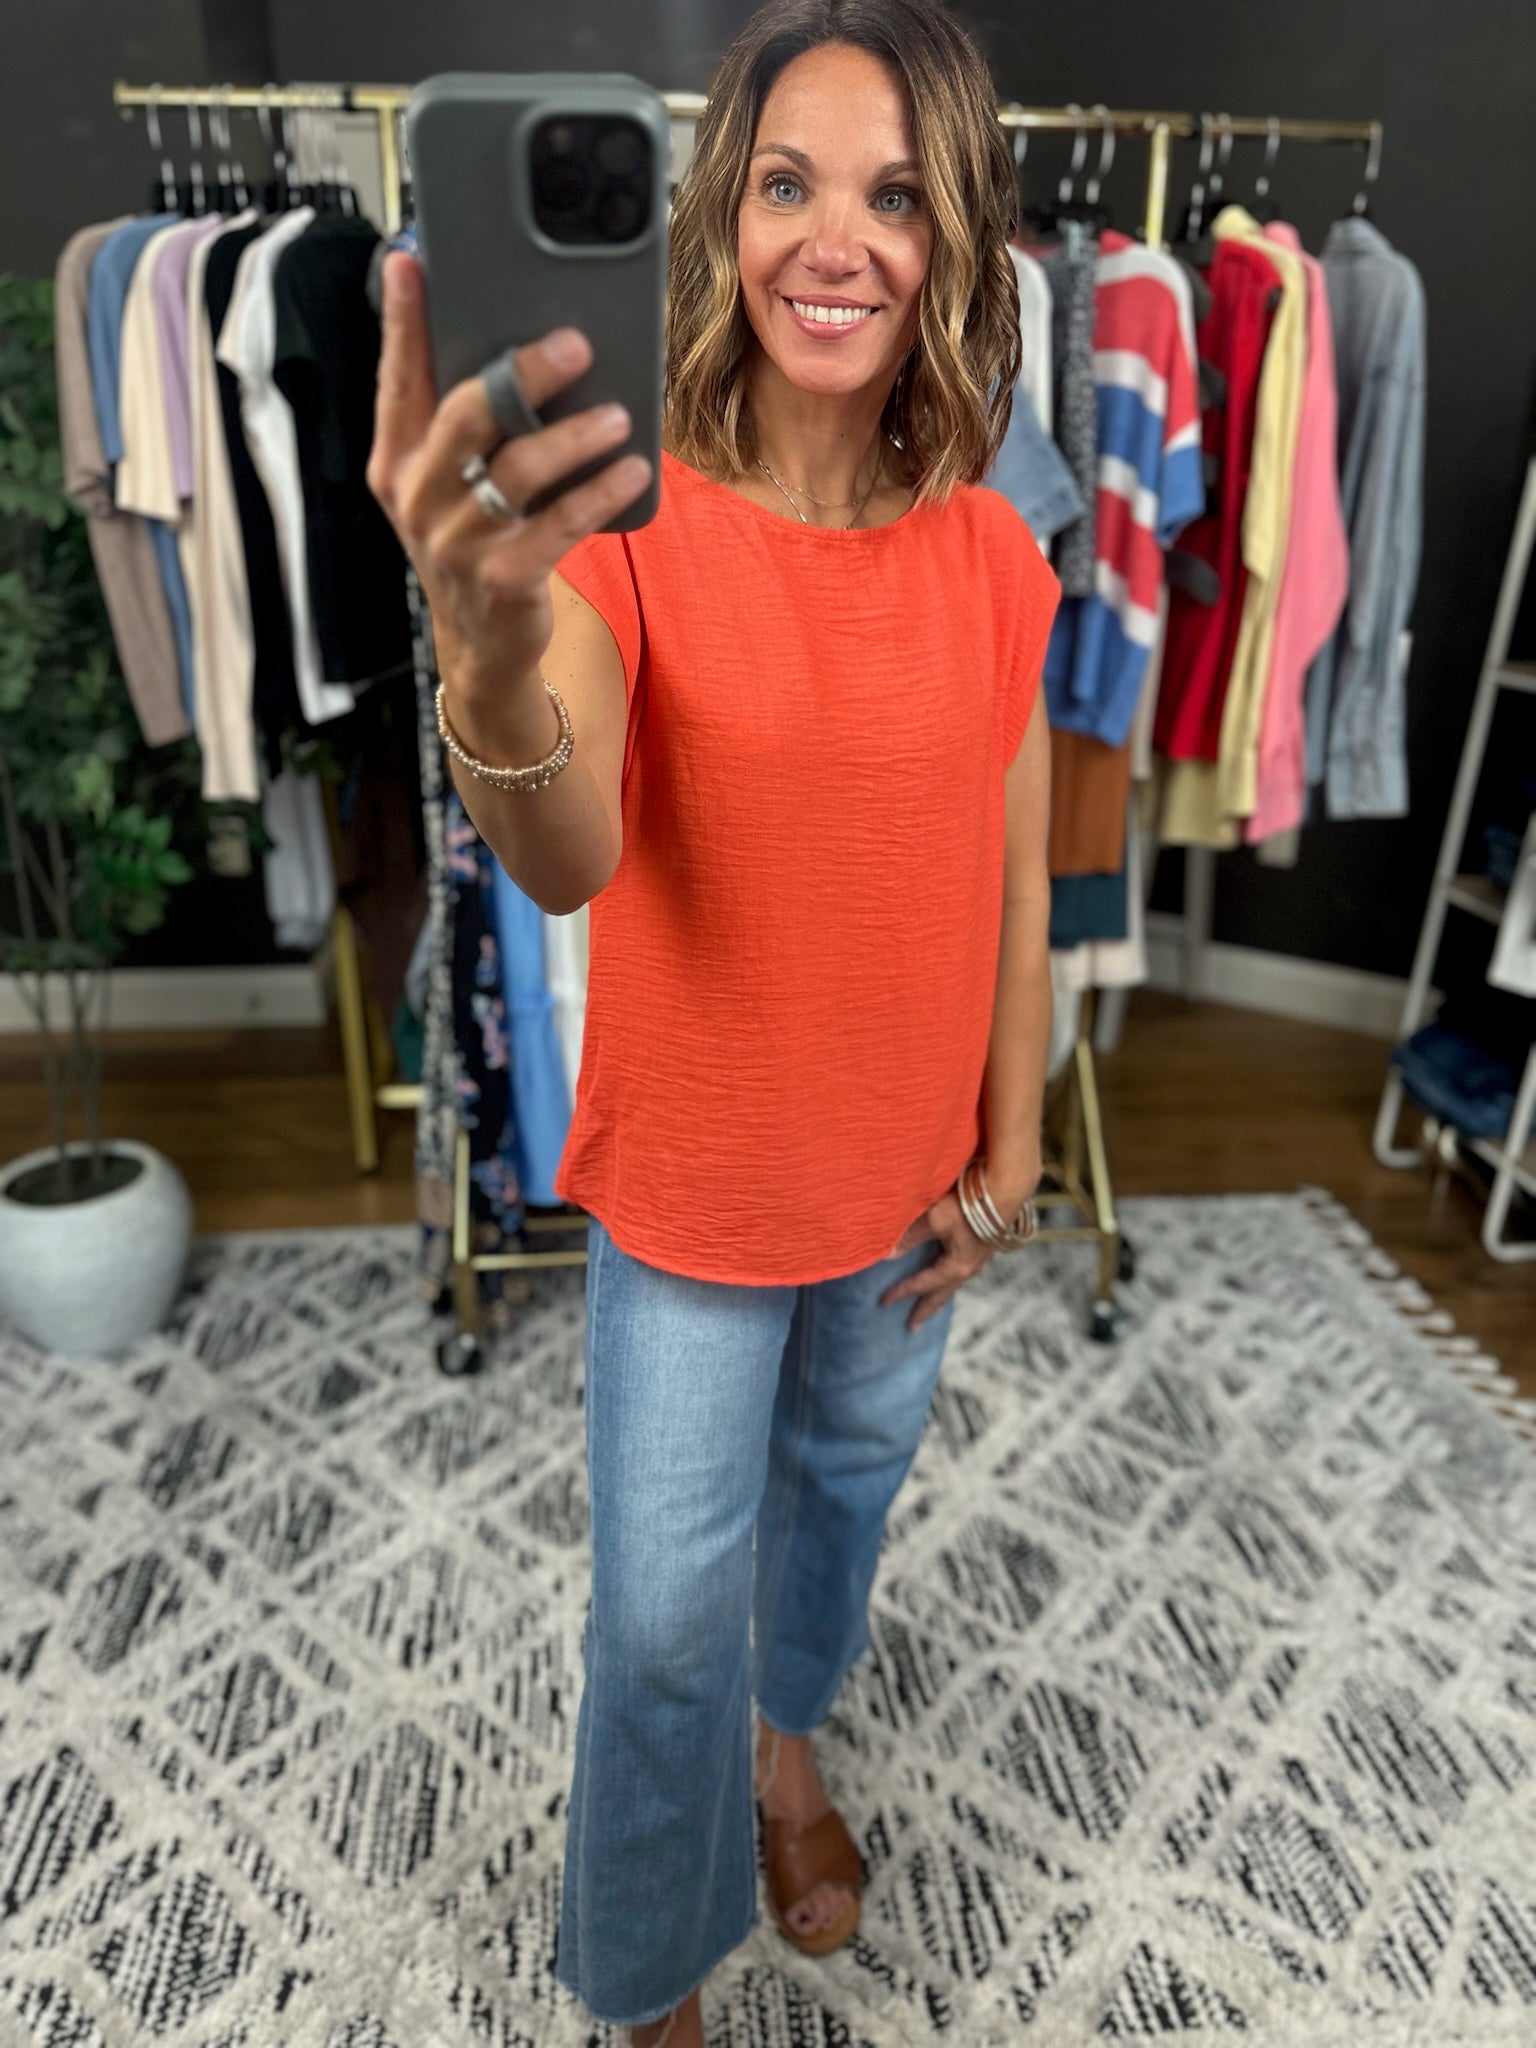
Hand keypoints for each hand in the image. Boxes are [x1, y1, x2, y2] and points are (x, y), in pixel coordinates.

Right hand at [366, 250, 652, 700]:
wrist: (483, 646)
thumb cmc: (478, 542)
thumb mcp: (452, 485)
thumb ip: (464, 427)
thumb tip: (520, 348)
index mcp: (396, 461)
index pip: (398, 379)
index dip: (402, 321)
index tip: (410, 263)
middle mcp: (417, 497)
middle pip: (466, 414)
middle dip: (522, 372)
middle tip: (575, 344)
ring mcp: (455, 542)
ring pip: (517, 469)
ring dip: (574, 436)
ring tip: (617, 415)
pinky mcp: (502, 579)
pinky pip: (557, 523)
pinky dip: (600, 493)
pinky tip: (634, 469)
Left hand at [881, 1162, 1038, 1332]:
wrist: (1006, 1189)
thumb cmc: (969, 1205)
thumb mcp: (934, 1220)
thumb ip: (910, 1236)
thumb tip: (886, 1254)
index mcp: (956, 1267)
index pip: (922, 1283)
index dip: (902, 1291)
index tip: (883, 1301)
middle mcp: (969, 1268)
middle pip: (942, 1294)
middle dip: (926, 1309)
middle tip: (912, 1327)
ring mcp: (979, 1258)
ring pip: (953, 1283)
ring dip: (938, 1293)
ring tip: (929, 1300)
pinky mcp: (983, 1245)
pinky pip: (961, 1269)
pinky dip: (948, 1277)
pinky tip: (947, 1271)